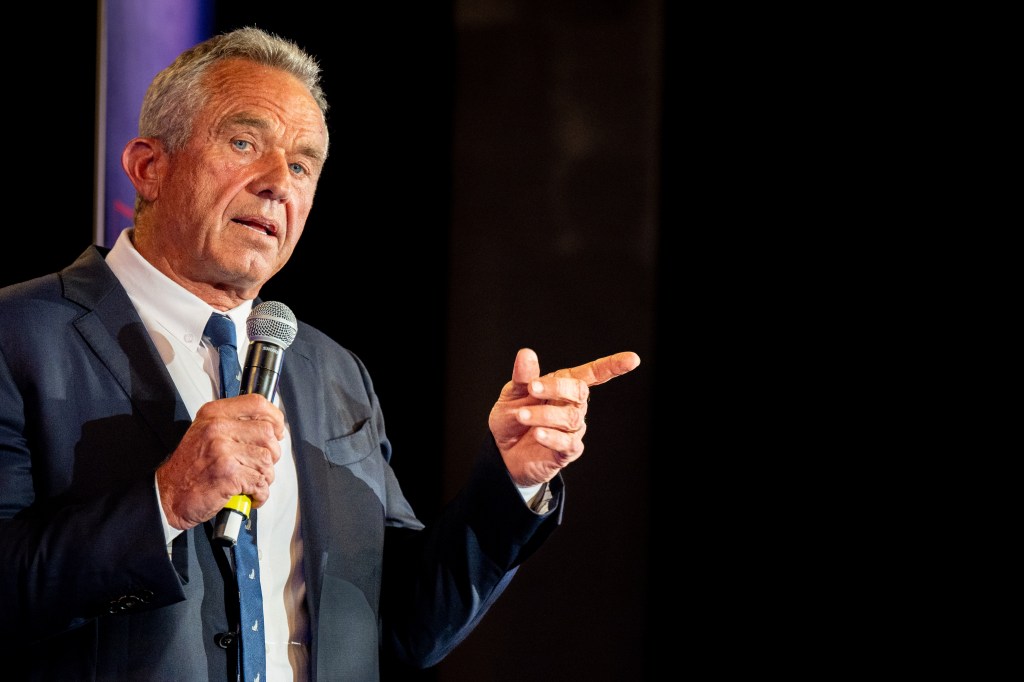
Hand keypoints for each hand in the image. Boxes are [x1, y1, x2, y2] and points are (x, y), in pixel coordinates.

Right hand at [156, 393, 284, 529]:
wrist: (166, 495)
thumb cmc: (189, 468)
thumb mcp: (206, 433)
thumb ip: (234, 425)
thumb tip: (270, 427)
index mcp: (214, 414)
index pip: (257, 404)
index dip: (275, 417)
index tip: (278, 430)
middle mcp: (218, 428)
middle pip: (268, 434)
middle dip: (270, 454)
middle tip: (258, 466)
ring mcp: (223, 450)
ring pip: (266, 460)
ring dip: (264, 477)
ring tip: (250, 482)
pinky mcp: (228, 474)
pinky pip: (260, 482)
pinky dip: (259, 493)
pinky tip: (248, 494)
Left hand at [489, 348, 640, 486]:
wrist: (502, 454)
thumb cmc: (512, 420)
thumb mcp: (511, 395)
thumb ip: (522, 377)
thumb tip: (526, 354)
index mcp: (562, 386)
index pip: (592, 374)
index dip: (612, 366)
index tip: (632, 359)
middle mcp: (572, 406)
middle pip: (580, 393)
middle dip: (558, 388)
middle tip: (532, 388)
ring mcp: (572, 429)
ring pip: (571, 418)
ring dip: (544, 415)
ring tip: (521, 415)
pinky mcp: (568, 451)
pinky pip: (567, 443)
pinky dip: (551, 436)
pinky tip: (537, 434)